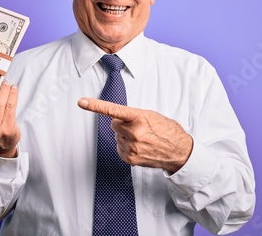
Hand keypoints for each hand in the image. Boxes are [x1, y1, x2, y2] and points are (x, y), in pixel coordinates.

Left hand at [78, 98, 192, 172]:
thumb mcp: (151, 115)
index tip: (82, 102)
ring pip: (117, 137)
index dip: (95, 106)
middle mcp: (134, 132)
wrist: (180, 151)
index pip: (113, 110)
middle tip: (137, 127)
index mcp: (140, 117)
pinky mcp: (131, 159)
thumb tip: (117, 117)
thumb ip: (133, 115)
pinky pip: (119, 148)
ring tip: (142, 139)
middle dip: (122, 124)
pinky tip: (139, 147)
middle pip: (113, 124)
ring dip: (125, 136)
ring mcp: (132, 147)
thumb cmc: (167, 131)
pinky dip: (126, 147)